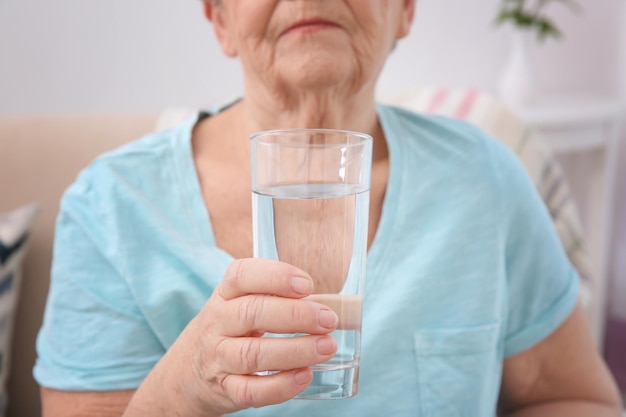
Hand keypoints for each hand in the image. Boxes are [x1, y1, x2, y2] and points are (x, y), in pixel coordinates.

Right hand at [168, 258, 338, 415]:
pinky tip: (305, 376)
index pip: (242, 275)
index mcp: (225, 294)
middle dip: (295, 315)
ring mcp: (219, 357)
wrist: (188, 371)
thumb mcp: (240, 303)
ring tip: (327, 347)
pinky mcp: (225, 389)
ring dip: (295, 350)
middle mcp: (218, 322)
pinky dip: (280, 386)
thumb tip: (333, 300)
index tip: (307, 284)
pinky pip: (251, 390)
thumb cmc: (230, 328)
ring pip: (253, 354)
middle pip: (252, 313)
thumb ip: (275, 296)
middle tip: (329, 319)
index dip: (276, 276)